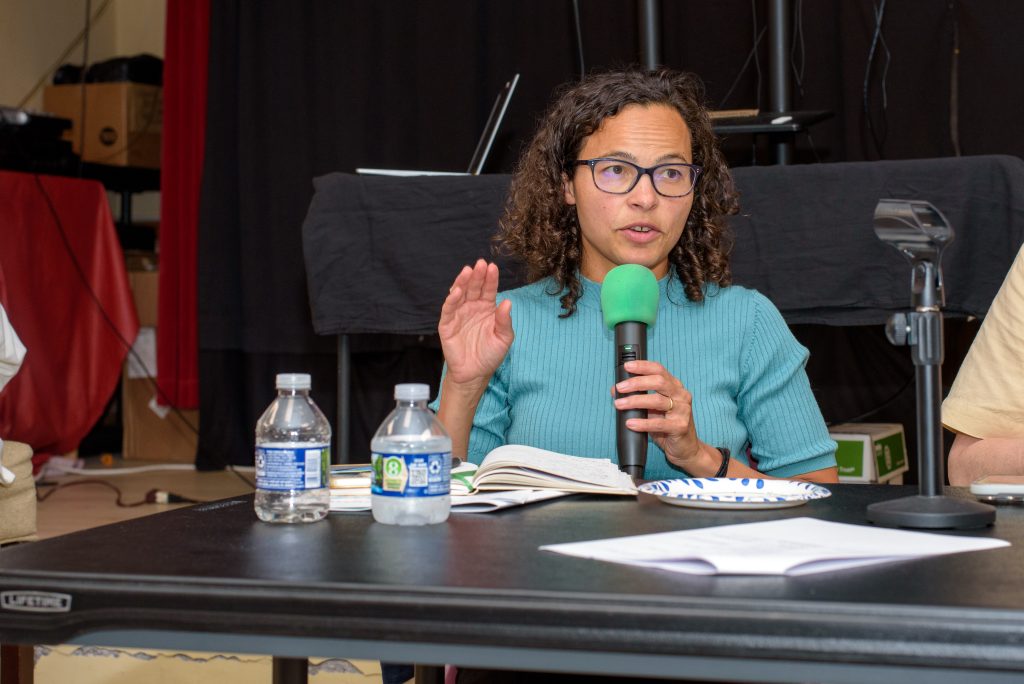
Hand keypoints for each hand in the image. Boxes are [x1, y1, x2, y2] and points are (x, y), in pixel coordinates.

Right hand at [438, 259, 513, 389]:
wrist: (475, 374)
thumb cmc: (490, 355)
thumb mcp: (504, 338)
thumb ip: (505, 321)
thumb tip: (507, 302)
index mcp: (487, 308)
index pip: (488, 289)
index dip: (490, 279)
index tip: (493, 267)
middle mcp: (472, 308)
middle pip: (474, 288)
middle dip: (477, 276)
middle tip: (480, 264)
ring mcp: (459, 315)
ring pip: (460, 294)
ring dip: (463, 282)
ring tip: (467, 271)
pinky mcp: (447, 325)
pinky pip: (448, 310)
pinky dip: (452, 300)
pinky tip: (457, 291)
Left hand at [612, 359, 719, 474]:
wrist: (686, 448)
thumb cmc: (667, 426)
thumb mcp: (651, 409)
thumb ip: (637, 398)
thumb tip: (615, 390)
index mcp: (675, 387)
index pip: (659, 370)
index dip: (643, 366)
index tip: (627, 367)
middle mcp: (681, 395)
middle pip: (659, 381)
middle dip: (637, 382)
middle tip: (620, 387)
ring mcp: (683, 410)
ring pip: (657, 401)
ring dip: (635, 401)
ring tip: (619, 404)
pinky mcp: (680, 427)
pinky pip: (659, 423)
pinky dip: (642, 423)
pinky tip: (630, 423)